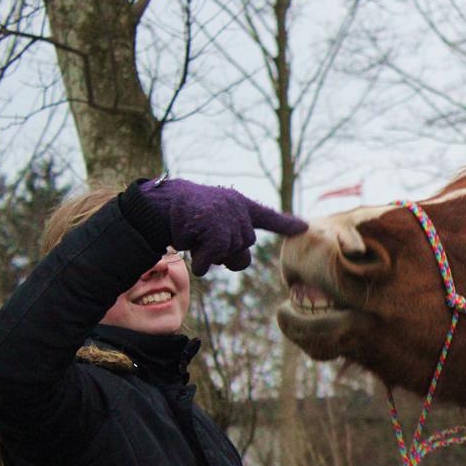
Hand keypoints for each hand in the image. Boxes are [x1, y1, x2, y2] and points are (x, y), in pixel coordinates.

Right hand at [141, 178, 307, 275]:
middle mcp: (238, 211)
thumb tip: (238, 260)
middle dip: (223, 251)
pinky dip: (198, 262)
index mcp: (240, 205)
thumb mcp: (214, 221)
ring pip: (227, 256)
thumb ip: (232, 237)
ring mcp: (227, 221)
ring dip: (208, 254)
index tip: (304, 227)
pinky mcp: (213, 233)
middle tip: (202, 235)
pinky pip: (209, 262)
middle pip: (242, 249)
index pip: (268, 217)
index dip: (286, 224)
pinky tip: (187, 244)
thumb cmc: (187, 214)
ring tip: (193, 235)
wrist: (162, 203)